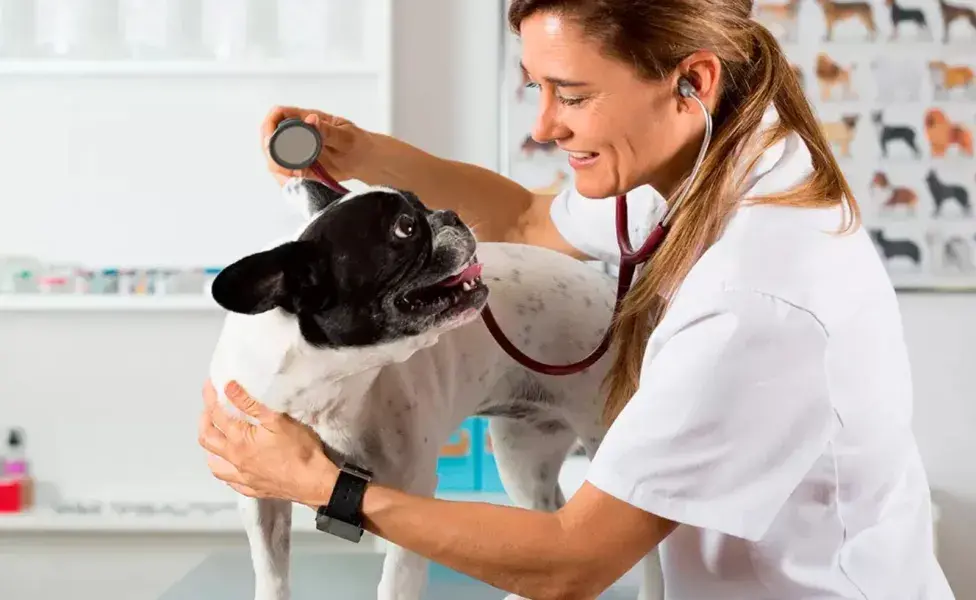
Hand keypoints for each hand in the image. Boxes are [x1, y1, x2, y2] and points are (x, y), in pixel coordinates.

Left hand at [198, 379, 337, 506]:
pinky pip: (230, 481)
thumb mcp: (277, 419)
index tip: (210, 385)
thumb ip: (250, 403)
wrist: (312, 481)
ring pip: (214, 464)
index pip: (216, 415)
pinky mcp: (252, 488)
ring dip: (210, 448)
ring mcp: (242, 476)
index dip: (210, 398)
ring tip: (215, 437)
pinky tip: (230, 466)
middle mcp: (235, 459)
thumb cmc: (299, 449)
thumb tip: (228, 387)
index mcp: (239, 440)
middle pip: (207, 439)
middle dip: (204, 421)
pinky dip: (225, 470)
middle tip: (209, 408)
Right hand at [260, 106, 374, 185]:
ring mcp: (298, 152)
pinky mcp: (301, 167)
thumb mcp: (346, 136)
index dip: (270, 125)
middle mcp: (298, 134)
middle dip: (271, 152)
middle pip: (271, 138)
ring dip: (278, 168)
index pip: (279, 114)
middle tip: (284, 165)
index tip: (272, 140)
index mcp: (307, 119)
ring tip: (294, 176)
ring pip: (275, 158)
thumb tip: (312, 120)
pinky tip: (294, 182)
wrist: (365, 161)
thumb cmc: (358, 143)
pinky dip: (285, 179)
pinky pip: (285, 173)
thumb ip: (328, 130)